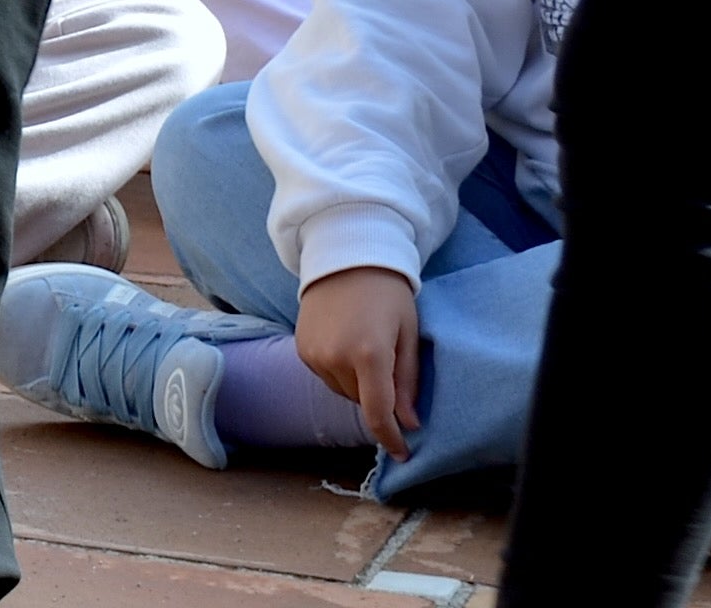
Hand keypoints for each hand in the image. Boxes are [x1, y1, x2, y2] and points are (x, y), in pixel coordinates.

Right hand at [294, 266, 425, 452]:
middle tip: (390, 366)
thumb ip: (408, 381)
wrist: (345, 255)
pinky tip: (348, 344)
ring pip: (343, 391)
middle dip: (378, 397)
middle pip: (361, 401)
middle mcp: (335, 358)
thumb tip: (409, 424)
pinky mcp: (301, 348)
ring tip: (367, 350)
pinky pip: (326, 376)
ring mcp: (313, 354)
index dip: (391, 438)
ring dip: (358, 384)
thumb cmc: (387, 292)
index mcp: (369, 354)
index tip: (404, 454)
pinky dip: (340, 371)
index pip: (378, 413)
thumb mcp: (408, 333)